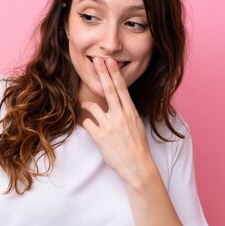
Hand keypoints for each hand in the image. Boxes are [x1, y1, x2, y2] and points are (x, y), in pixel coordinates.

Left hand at [81, 57, 156, 184]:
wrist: (137, 166)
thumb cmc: (136, 146)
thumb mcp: (136, 124)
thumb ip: (126, 112)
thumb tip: (118, 102)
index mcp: (131, 112)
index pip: (121, 88)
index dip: (114, 73)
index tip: (109, 61)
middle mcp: (120, 116)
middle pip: (109, 90)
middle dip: (102, 73)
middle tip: (96, 59)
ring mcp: (109, 126)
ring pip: (92, 107)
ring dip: (88, 106)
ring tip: (88, 108)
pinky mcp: (99, 136)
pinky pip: (87, 123)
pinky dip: (88, 124)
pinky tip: (93, 130)